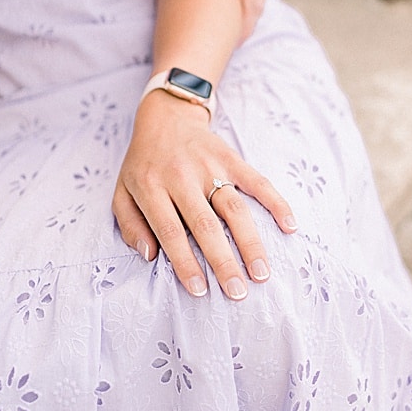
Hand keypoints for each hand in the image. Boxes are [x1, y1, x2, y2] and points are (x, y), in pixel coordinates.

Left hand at [111, 91, 296, 300]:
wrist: (165, 118)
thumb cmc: (143, 166)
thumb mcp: (122, 192)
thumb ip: (130, 225)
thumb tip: (149, 255)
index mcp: (151, 188)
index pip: (169, 231)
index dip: (185, 262)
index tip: (200, 291)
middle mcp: (181, 177)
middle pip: (205, 225)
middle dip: (222, 262)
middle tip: (238, 292)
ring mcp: (209, 166)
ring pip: (234, 208)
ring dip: (250, 242)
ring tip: (262, 273)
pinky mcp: (230, 158)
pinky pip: (256, 181)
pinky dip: (275, 202)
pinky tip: (289, 226)